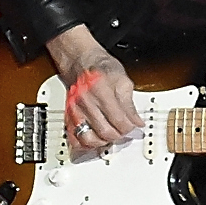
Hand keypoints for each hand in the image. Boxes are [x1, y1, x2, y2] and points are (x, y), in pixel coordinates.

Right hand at [47, 25, 142, 153]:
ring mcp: (75, 109)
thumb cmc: (102, 68)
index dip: (131, 127)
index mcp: (101, 91)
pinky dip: (85, 143)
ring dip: (103, 141)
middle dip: (119, 135)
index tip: (135, 126)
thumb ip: (130, 104)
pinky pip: (73, 137)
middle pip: (105, 132)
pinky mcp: (68, 115)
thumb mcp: (123, 80)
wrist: (81, 62)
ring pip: (89, 138)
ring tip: (112, 135)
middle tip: (125, 131)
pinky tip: (95, 139)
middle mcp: (86, 102)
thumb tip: (137, 122)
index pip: (119, 120)